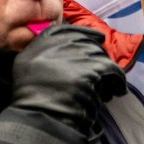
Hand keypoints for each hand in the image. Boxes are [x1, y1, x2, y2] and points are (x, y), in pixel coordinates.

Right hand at [10, 23, 126, 130]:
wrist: (40, 113)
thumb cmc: (31, 95)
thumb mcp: (25, 65)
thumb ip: (41, 52)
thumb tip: (61, 51)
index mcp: (42, 42)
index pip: (68, 30)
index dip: (85, 33)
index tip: (97, 37)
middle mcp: (61, 43)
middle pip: (88, 43)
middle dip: (98, 56)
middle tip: (100, 72)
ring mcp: (78, 55)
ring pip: (102, 57)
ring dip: (106, 72)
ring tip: (106, 88)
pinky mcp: (93, 69)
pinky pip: (114, 71)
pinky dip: (118, 82)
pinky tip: (118, 90)